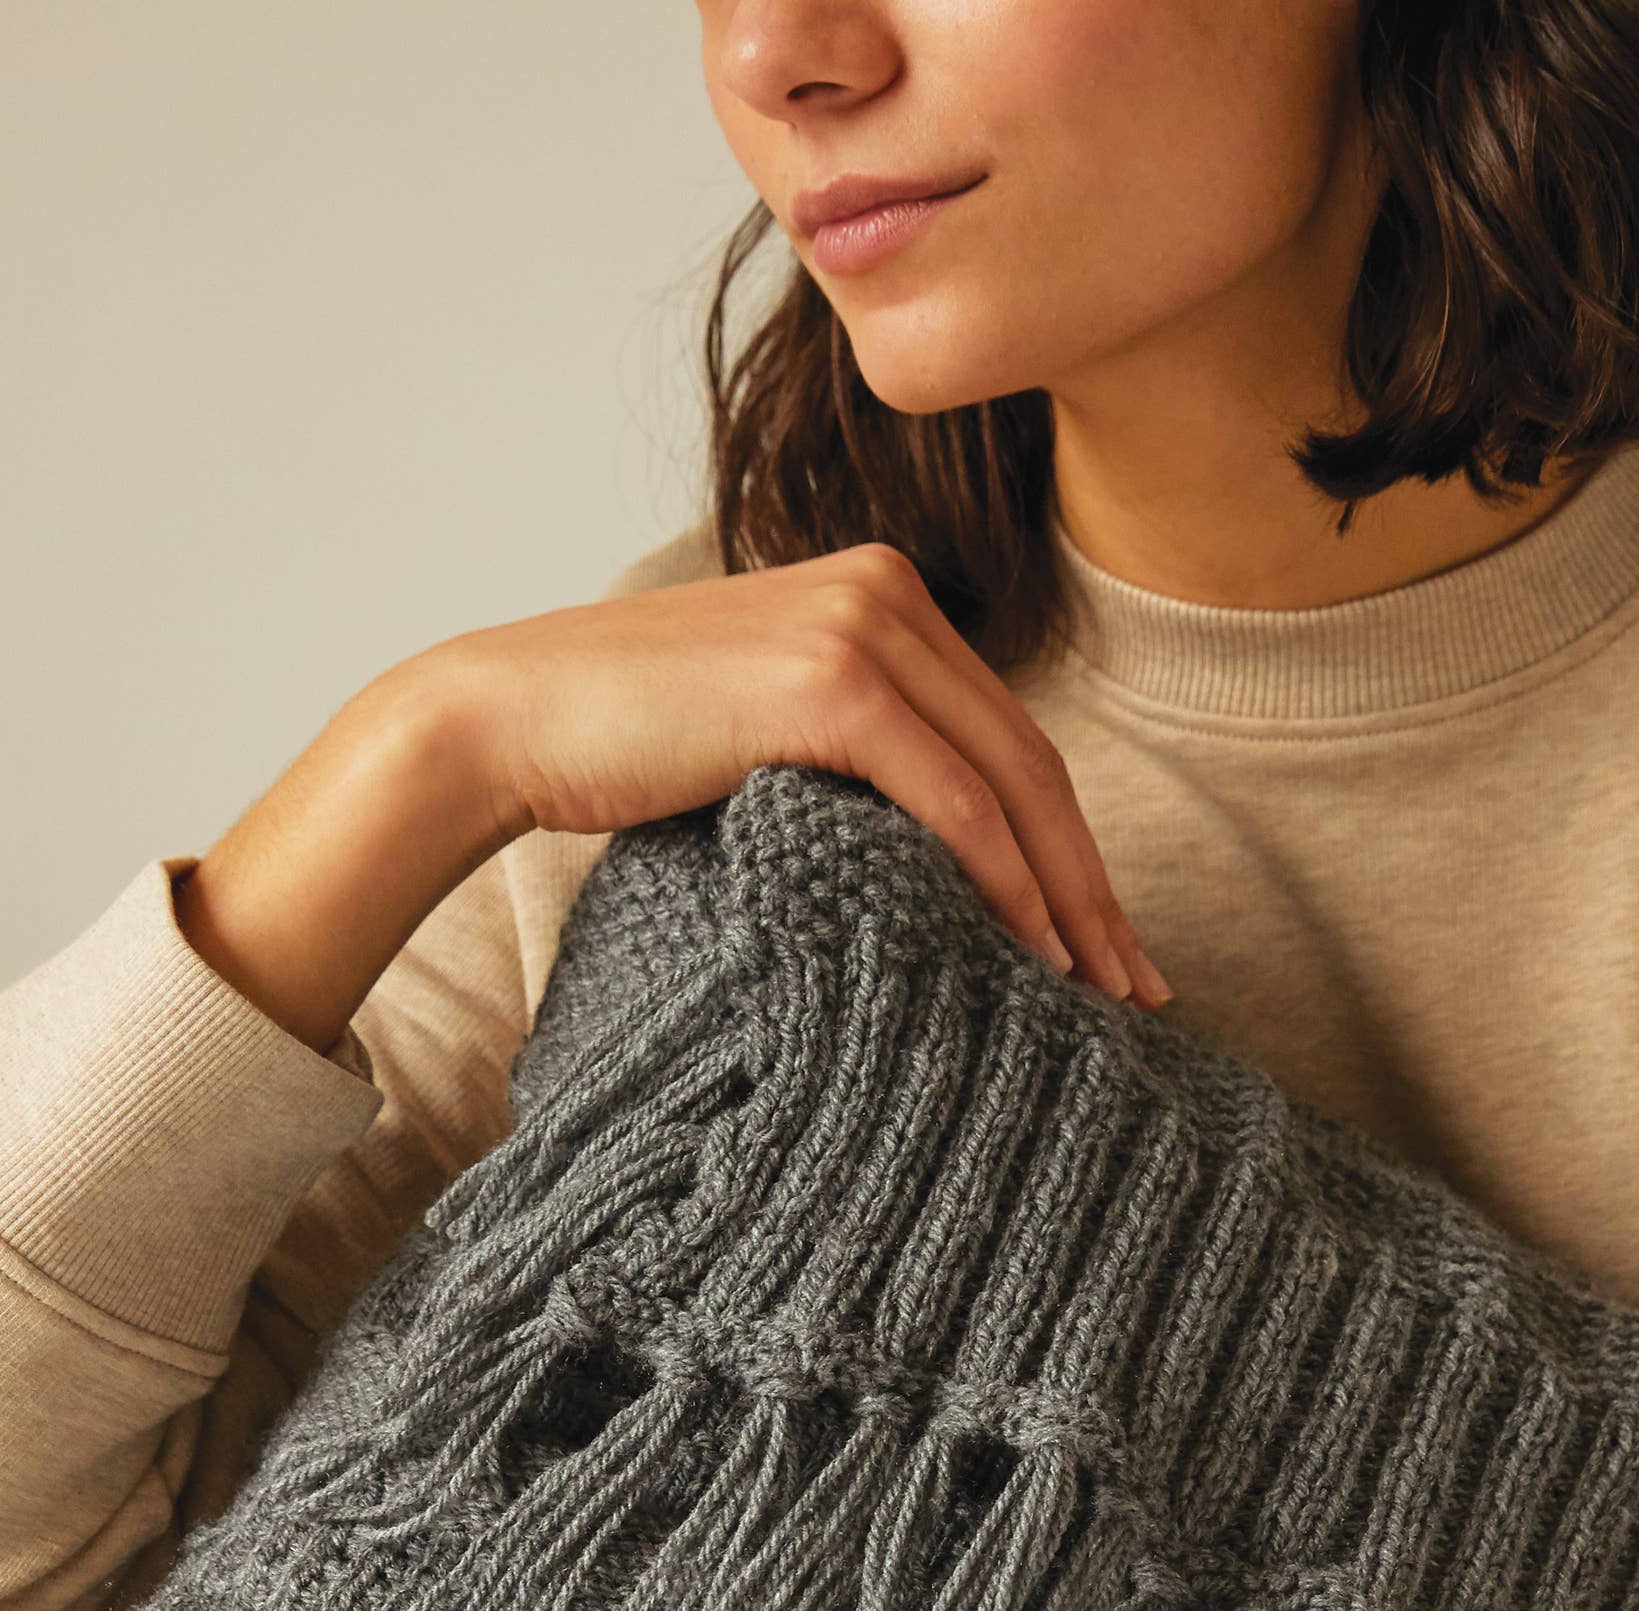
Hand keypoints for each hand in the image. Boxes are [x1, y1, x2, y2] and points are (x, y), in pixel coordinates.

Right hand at [178, 544, 1176, 1049]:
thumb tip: (951, 867)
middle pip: (1028, 759)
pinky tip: (1030, 954)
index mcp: (879, 591)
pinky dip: (1003, 882)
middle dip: (1090, 884)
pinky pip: (951, 799)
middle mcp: (885, 589)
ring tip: (1099, 994)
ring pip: (1008, 783)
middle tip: (1137, 987)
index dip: (1067, 846)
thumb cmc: (620, 750)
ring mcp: (859, 625)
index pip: (1004, 735)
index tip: (1105, 943)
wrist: (501, 720)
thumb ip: (859, 762)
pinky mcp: (827, 680)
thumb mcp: (767, 737)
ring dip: (1064, 898)